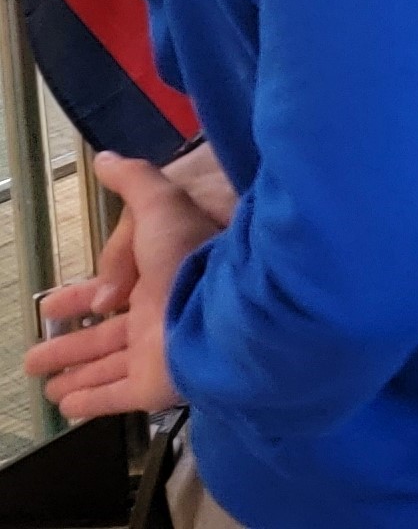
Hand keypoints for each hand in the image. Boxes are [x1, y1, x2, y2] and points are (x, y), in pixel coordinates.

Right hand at [22, 153, 219, 420]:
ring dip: (76, 374)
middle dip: (70, 343)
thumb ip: (135, 182)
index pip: (112, 291)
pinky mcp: (157, 384)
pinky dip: (91, 402)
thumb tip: (105, 159)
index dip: (81, 297)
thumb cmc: (194, 254)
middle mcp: (158, 318)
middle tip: (34, 355)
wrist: (234, 304)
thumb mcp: (163, 204)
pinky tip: (66, 408)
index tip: (50, 305)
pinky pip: (117, 397)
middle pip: (105, 336)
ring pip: (107, 368)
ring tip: (44, 385)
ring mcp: (158, 354)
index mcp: (158, 280)